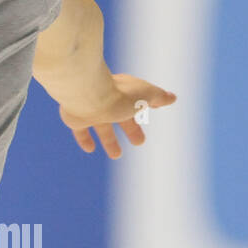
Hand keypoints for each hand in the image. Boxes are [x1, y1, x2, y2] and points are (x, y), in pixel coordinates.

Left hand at [58, 73, 176, 159]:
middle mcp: (106, 99)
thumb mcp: (146, 95)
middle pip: (120, 116)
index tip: (153, 108)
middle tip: (139, 142)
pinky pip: (80, 130)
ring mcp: (90, 109)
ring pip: (101, 126)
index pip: (137, 99)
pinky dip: (85, 139)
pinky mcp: (75, 118)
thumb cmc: (118, 94)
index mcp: (124, 92)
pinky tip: (90, 148)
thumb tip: (172, 98)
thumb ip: (158, 96)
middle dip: (131, 128)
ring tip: (116, 155)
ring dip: (109, 140)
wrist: (86, 94)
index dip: (145, 104)